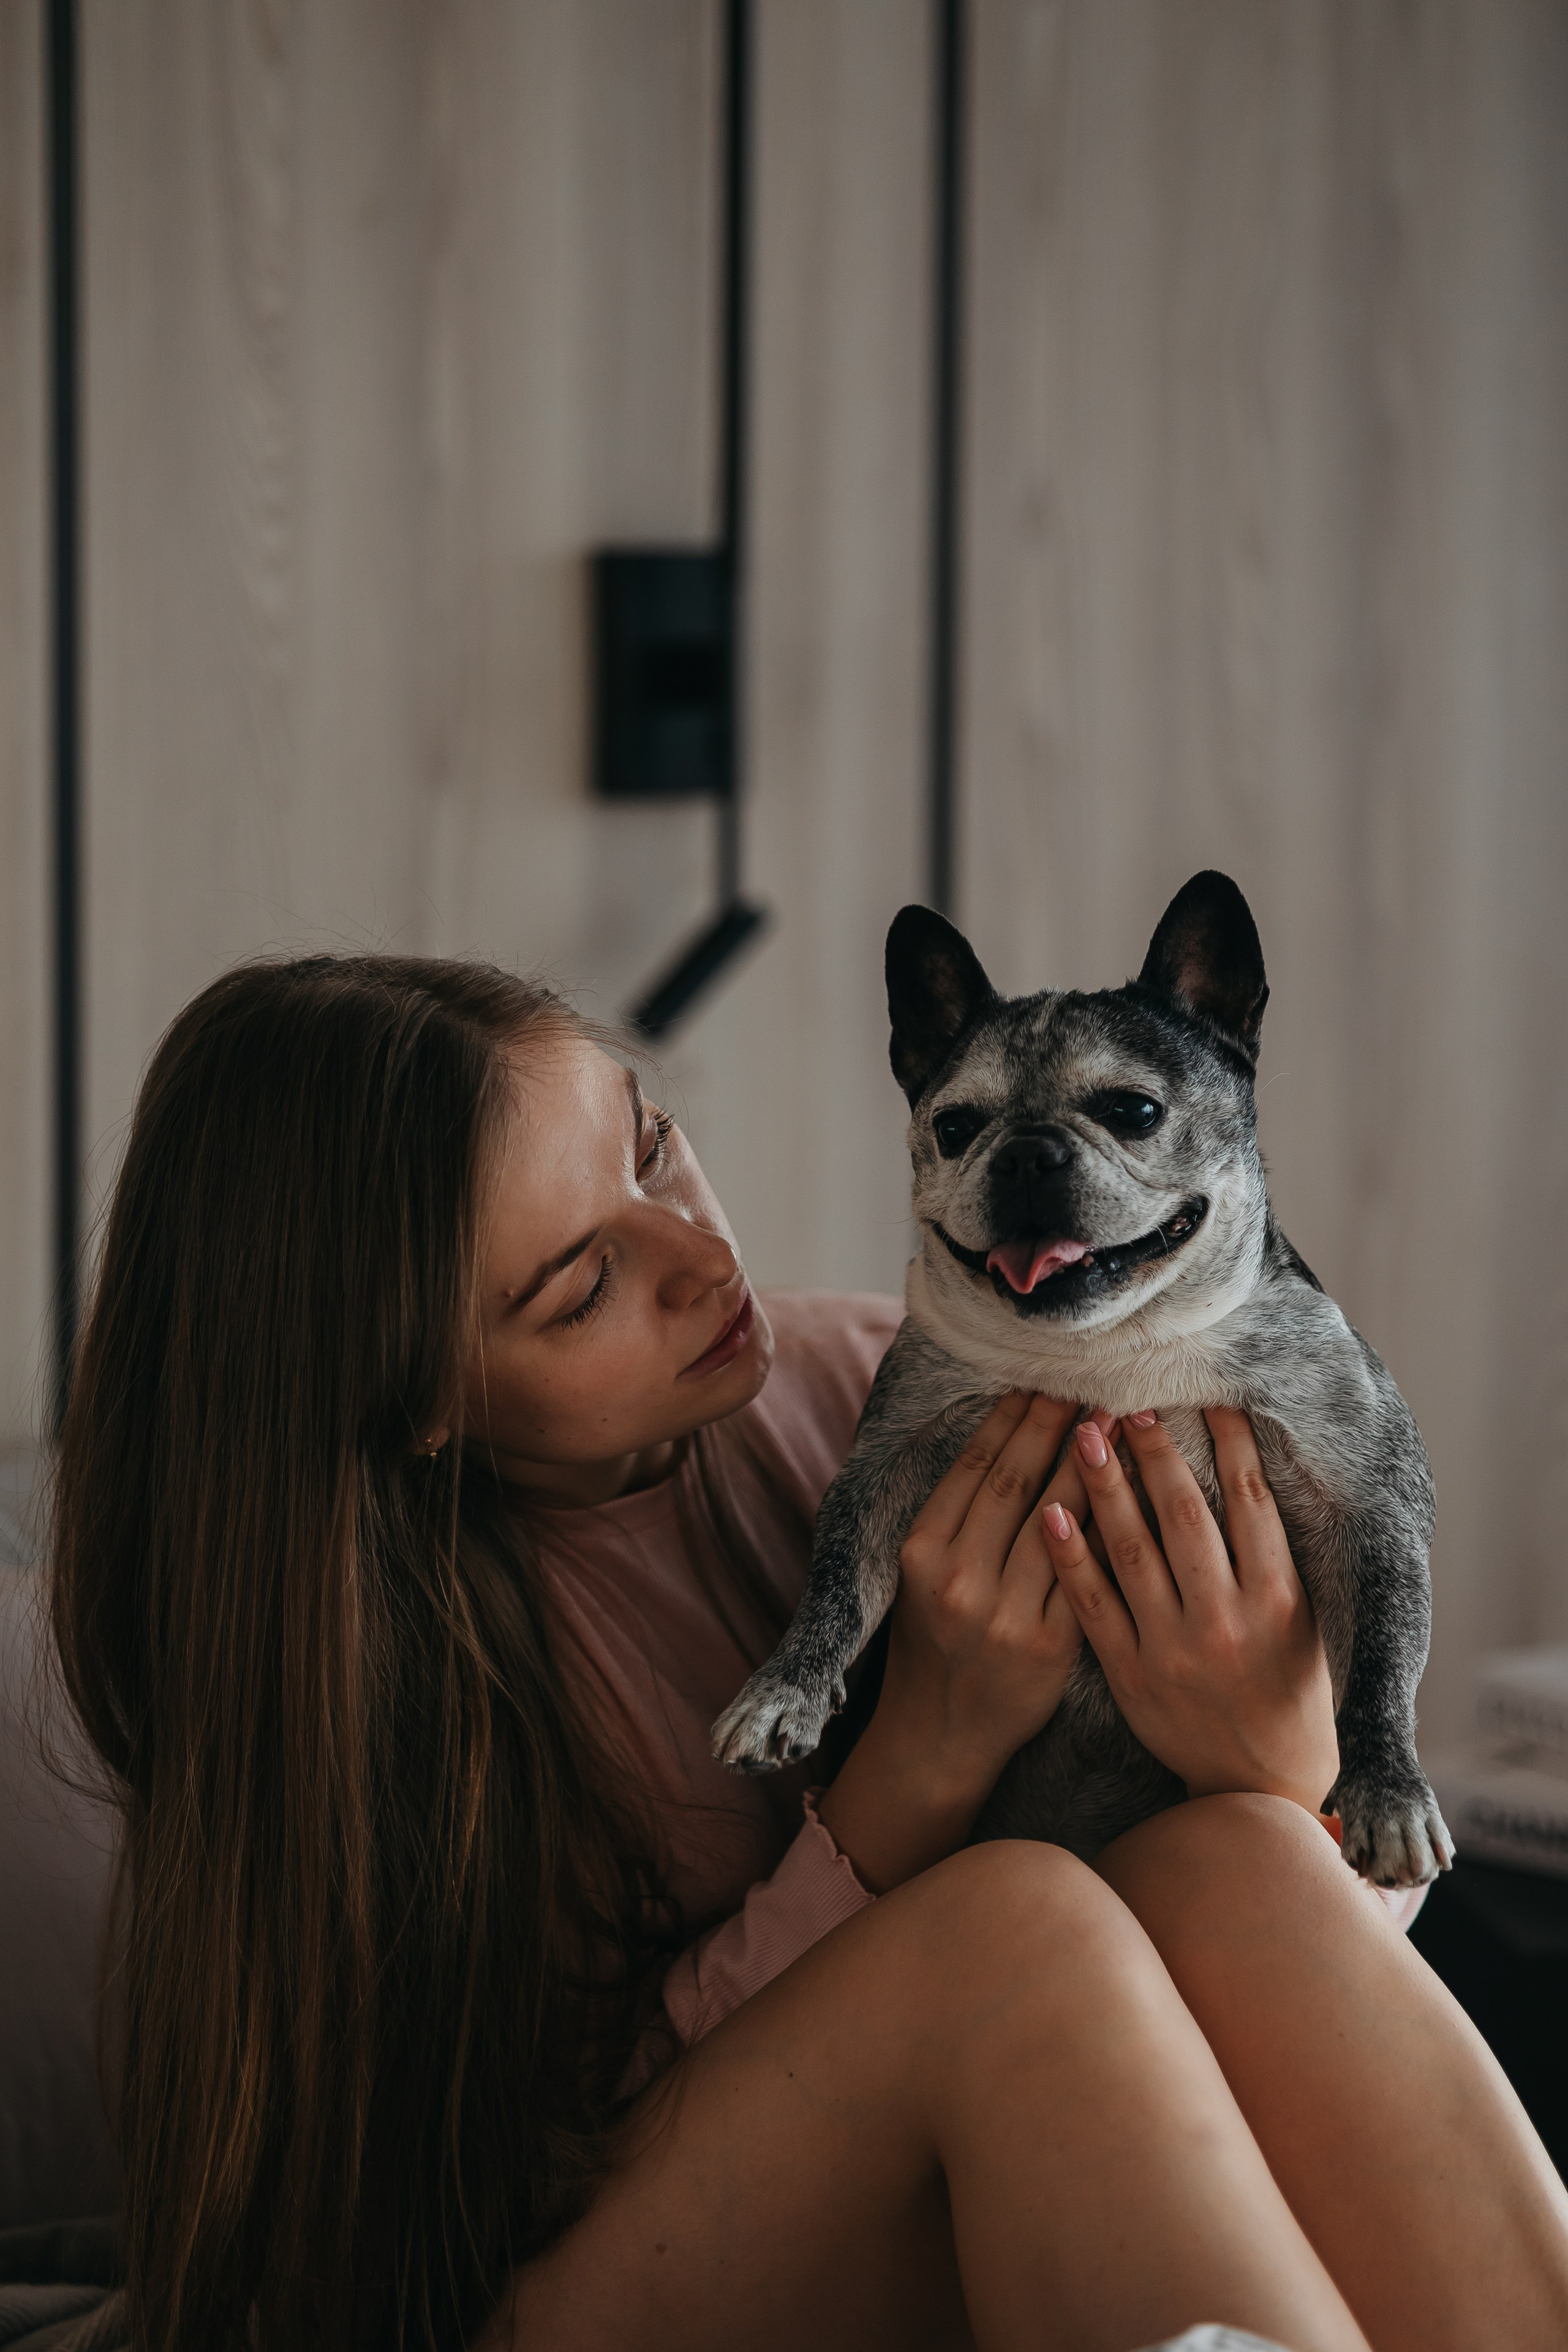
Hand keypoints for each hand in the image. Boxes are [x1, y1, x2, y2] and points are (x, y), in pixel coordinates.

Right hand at [817, 1392, 1093, 1889]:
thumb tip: (1006, 1435)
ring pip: (1059, 1518)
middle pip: (1018, 1481)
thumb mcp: (922, 1574)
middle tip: (1089, 1384)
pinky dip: (1112, 1525)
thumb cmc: (933, 1641)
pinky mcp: (1051, 1645)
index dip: (1011, 1419)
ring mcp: (1007, 1614)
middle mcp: (960, 1579)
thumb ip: (958, 1514)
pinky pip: (1090, 1572)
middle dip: (1056, 1425)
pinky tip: (1133, 1491)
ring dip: (1092, 1463)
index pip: (975, 1466)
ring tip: (1117, 1421)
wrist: (940, 1735)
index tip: (1041, 1382)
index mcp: (922, 1552)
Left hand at [1042, 1406, 1338, 1815]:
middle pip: (1186, 1517)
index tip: (1206, 1399)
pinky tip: (1050, 1511)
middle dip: (1155, 1454)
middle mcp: (1226, 1622)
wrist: (1258, 1784)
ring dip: (1105, 1486)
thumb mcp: (1302, 1622)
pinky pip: (1093, 1605)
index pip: (1251, 1503)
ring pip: (1133, 1552)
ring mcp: (1173, 1650)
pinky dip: (1071, 1556)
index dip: (1229, 1444)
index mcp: (1279, 1602)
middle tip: (1127, 1402)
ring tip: (1081, 1432)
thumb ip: (1274, 1557)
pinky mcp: (1130, 1675)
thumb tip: (1246, 1472)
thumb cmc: (1288, 1690)